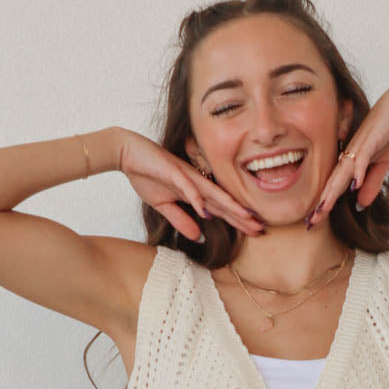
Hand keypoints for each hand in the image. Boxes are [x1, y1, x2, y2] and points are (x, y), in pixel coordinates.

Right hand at [117, 130, 264, 240]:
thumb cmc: (146, 174)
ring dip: (229, 206)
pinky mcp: (172, 170)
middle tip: (262, 229)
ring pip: (213, 193)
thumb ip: (181, 219)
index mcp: (195, 191)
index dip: (238, 220)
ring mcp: (186, 176)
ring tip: (246, 217)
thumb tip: (198, 236)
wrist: (127, 152)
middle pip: (223, 202)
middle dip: (242, 216)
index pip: (221, 209)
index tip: (256, 232)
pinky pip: (186, 186)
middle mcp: (196, 183)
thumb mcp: (164, 205)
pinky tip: (206, 210)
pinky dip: (196, 198)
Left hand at [306, 83, 388, 228]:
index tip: (313, 222)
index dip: (324, 204)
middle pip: (333, 183)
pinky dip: (358, 172)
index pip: (334, 187)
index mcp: (351, 162)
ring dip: (332, 192)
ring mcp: (359, 147)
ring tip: (322, 209)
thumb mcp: (382, 164)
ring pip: (342, 172)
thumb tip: (359, 203)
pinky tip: (353, 186)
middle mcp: (350, 155)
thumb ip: (371, 183)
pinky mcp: (371, 139)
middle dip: (321, 204)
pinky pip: (363, 157)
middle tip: (309, 223)